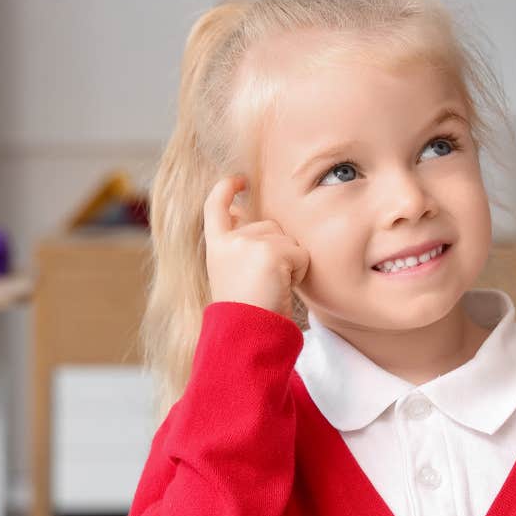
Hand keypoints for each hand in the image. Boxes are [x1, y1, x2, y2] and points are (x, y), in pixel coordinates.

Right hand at [203, 175, 309, 319]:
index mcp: (216, 247)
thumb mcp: (231, 274)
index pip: (216, 206)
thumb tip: (240, 213)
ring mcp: (248, 243)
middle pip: (270, 226)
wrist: (245, 335)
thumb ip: (238, 245)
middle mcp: (229, 240)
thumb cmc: (245, 315)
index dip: (227, 189)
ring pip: (288, 240)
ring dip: (289, 263)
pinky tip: (281, 289)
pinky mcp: (270, 251)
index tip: (239, 180)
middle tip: (265, 284)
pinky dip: (298, 272)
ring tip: (271, 288)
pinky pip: (300, 254)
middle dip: (278, 251)